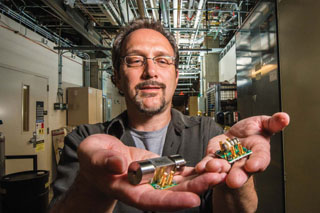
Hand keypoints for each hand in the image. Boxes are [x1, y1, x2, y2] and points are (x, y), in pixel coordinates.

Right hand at [77, 134, 227, 211]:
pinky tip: (208, 165)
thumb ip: (105, 161)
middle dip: (196, 187)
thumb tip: (119, 164)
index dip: (173, 201)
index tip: (193, 199)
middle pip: (173, 193)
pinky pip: (179, 171)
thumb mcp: (94, 154)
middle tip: (216, 178)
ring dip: (200, 178)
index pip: (152, 200)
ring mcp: (154, 179)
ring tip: (219, 170)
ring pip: (180, 182)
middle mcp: (145, 188)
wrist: (101, 156)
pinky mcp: (159, 169)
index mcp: (128, 190)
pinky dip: (194, 169)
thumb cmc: (94, 158)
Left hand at [196, 112, 289, 187]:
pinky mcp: (214, 158)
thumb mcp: (264, 124)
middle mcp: (243, 161)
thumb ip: (273, 123)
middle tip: (233, 180)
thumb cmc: (252, 132)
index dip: (257, 162)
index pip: (260, 158)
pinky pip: (209, 163)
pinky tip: (200, 167)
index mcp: (258, 153)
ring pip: (224, 168)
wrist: (237, 137)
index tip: (253, 166)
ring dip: (218, 169)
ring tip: (212, 168)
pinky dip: (204, 165)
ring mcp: (228, 162)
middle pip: (241, 170)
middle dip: (237, 175)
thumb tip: (285, 117)